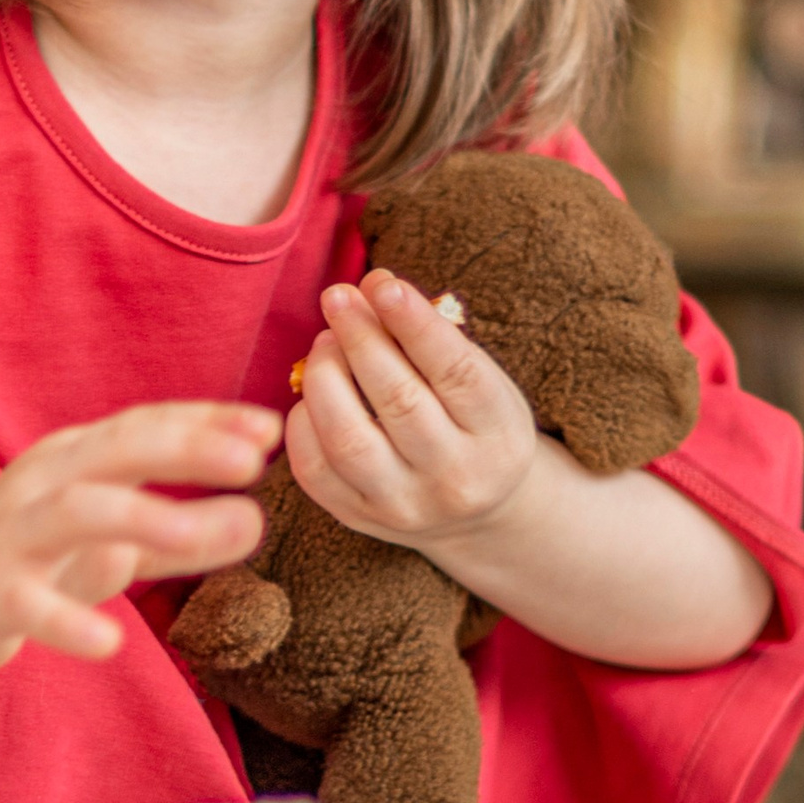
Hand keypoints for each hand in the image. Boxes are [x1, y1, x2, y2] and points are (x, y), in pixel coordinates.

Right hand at [0, 400, 278, 676]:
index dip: (208, 421)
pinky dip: (68, 619)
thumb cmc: (24, 556)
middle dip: (186, 449)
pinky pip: (28, 604)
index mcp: (73, 459)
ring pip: (80, 513)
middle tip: (251, 460)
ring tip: (207, 534)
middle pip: (119, 451)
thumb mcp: (105, 540)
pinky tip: (110, 643)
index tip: (271, 427)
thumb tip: (254, 520)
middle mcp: (42, 483)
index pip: (146, 426)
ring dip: (147, 517)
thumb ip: (176, 535)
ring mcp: (10, 535)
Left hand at [287, 269, 544, 554]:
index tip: (383, 285)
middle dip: (361, 339)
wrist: (477, 513)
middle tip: (338, 297)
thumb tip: (373, 284)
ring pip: (349, 437)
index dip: (415, 324)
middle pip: (399, 400)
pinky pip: (314, 468)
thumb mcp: (482, 381)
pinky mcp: (359, 518)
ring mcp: (405, 505)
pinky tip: (312, 391)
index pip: (457, 373)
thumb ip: (432, 335)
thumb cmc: (474, 423)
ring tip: (325, 341)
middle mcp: (455, 477)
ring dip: (326, 375)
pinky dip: (303, 421)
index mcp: (499, 434)